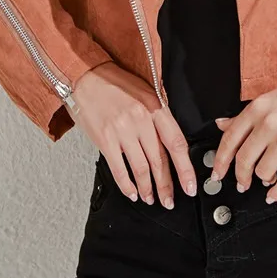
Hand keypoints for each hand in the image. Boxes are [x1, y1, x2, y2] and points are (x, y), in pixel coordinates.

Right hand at [70, 62, 196, 208]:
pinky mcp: (105, 139)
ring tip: (151, 198)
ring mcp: (123, 130)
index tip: (190, 185)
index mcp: (155, 106)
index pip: (176, 143)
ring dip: (147, 188)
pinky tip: (131, 192)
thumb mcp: (146, 91)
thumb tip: (171, 142)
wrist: (86, 76)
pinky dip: (127, 185)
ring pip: (141, 168)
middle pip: (160, 160)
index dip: (185, 168)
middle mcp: (142, 119)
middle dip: (166, 185)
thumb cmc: (116, 83)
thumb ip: (159, 115)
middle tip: (169, 201)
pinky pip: (119, 168)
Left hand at [211, 58, 276, 203]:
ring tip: (268, 179)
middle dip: (241, 177)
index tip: (217, 173)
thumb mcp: (276, 96)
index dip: (220, 161)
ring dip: (264, 180)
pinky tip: (275, 194)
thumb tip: (222, 124)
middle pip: (244, 159)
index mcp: (260, 106)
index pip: (230, 139)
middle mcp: (270, 122)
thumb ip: (249, 114)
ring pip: (263, 172)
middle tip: (242, 183)